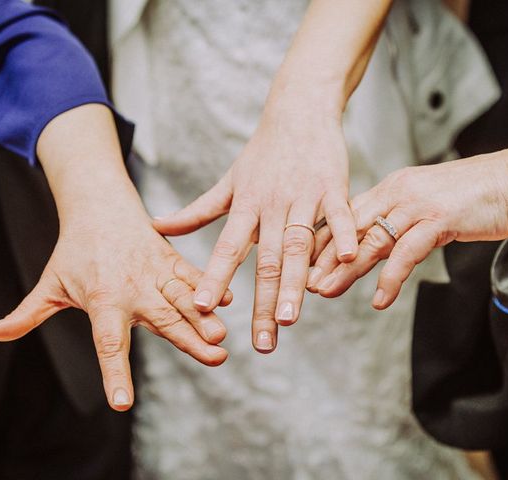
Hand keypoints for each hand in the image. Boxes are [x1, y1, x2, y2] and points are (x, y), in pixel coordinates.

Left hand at [0, 208, 230, 410]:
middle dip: (188, 341)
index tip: (122, 402)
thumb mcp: (50, 282)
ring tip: (221, 338)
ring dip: (204, 318)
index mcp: (103, 301)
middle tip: (213, 358)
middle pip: (162, 321)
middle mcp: (134, 290)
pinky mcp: (171, 261)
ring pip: (183, 299)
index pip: (109, 344)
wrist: (100, 207)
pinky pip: (192, 275)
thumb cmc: (76, 250)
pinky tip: (227, 301)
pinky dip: (209, 287)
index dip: (115, 374)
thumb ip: (28, 312)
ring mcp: (156, 274)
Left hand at [154, 96, 357, 352]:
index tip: (199, 307)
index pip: (227, 247)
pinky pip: (339, 213)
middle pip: (266, 258)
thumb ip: (197, 210)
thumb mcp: (229, 182)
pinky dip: (344, 233)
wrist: (298, 110)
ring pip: (298, 243)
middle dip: (263, 302)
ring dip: (296, 281)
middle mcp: (272, 204)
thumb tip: (159, 227)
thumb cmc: (263, 152)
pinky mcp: (333, 186)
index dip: (213, 276)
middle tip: (263, 342)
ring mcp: (303, 195)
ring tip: (292, 318)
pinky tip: (348, 259)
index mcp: (246, 205)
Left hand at [308, 151, 507, 308]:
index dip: (325, 239)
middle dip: (324, 256)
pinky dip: (391, 278)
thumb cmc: (473, 195)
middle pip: (352, 228)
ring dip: (346, 269)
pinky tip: (379, 299)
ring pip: (371, 240)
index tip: (304, 261)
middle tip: (304, 282)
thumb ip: (401, 222)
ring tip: (326, 291)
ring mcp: (417, 205)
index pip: (349, 215)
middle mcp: (398, 193)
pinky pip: (407, 252)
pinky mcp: (438, 219)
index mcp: (392, 189)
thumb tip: (379, 245)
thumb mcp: (426, 206)